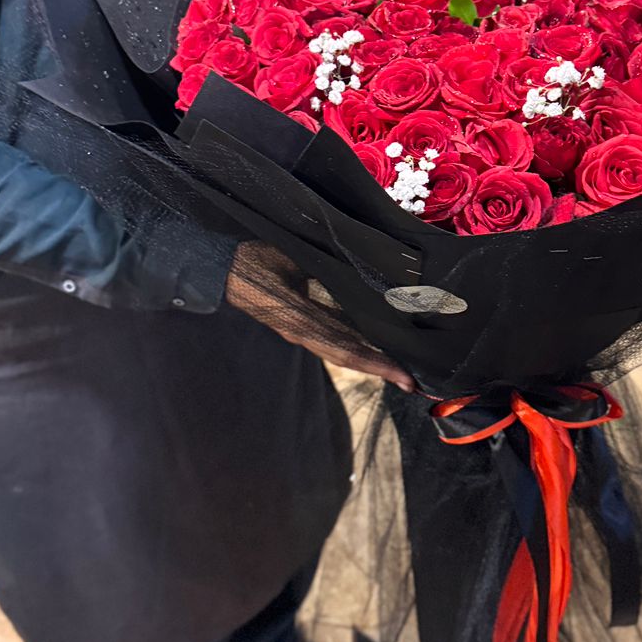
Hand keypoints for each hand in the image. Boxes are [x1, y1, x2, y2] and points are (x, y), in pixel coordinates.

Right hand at [226, 241, 414, 392]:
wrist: (226, 263)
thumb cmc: (257, 258)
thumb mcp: (292, 260)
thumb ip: (321, 269)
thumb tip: (358, 271)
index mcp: (301, 321)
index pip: (346, 350)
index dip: (376, 365)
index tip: (403, 377)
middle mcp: (304, 332)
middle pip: (350, 357)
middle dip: (382, 370)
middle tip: (414, 383)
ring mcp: (302, 331)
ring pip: (343, 351)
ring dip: (372, 362)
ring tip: (401, 370)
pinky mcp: (302, 324)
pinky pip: (334, 339)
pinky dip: (358, 348)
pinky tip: (376, 347)